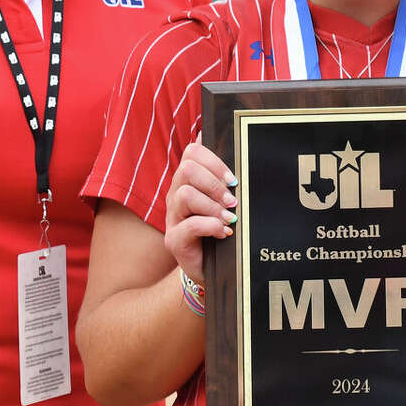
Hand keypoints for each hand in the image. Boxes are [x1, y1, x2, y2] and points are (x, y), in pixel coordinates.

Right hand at [163, 141, 235, 282]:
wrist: (209, 267)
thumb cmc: (219, 229)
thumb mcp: (223, 200)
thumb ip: (223, 176)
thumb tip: (218, 137)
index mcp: (188, 181)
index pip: (192, 153)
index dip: (214, 161)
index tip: (233, 180)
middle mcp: (176, 195)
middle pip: (186, 170)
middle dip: (213, 183)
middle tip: (232, 201)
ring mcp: (172, 217)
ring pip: (185, 195)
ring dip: (212, 206)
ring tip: (229, 218)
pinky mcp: (174, 240)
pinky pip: (189, 225)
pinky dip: (210, 226)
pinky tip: (223, 232)